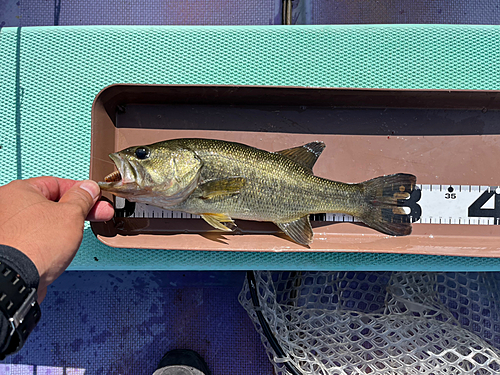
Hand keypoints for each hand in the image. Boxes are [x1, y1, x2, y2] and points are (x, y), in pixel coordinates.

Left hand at [0, 177, 114, 301]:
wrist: (15, 279)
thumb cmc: (34, 244)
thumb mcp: (71, 214)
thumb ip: (82, 198)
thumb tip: (88, 188)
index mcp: (19, 191)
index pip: (57, 183)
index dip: (81, 191)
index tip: (95, 198)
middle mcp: (7, 207)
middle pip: (51, 202)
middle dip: (78, 210)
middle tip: (97, 214)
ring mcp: (7, 229)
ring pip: (44, 222)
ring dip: (64, 226)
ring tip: (78, 234)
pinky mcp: (10, 249)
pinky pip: (36, 238)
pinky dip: (50, 240)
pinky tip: (62, 247)